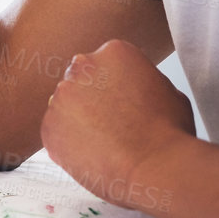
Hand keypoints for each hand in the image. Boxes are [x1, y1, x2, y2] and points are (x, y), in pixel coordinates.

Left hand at [39, 39, 194, 214]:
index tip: (124, 106)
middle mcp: (82, 66)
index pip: (105, 65)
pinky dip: (69, 144)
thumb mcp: (166, 89)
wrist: (157, 166)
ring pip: (65, 106)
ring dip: (78, 121)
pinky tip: (92, 155)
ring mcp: (61, 96)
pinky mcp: (48, 126)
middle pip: (81, 81)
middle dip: (92, 100)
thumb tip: (132, 84)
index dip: (115, 88)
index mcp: (114, 52)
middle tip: (112, 125)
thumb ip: (140, 80)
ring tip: (105, 144)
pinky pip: (55, 133)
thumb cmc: (170, 131)